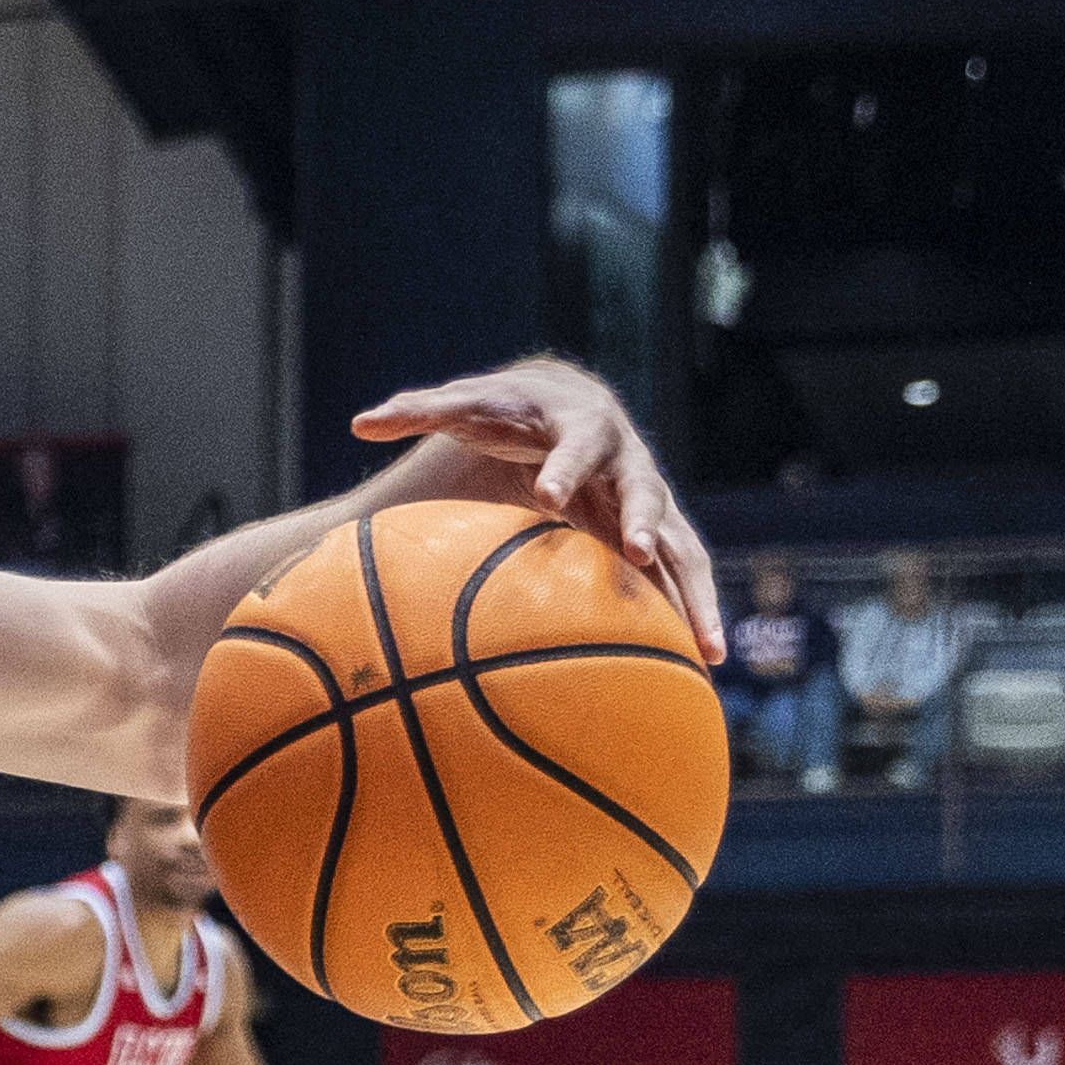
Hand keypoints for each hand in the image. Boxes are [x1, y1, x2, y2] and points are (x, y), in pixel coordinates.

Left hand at [350, 358, 721, 655]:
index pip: (573, 446)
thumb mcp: (469, 405)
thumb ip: (418, 411)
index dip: (564, 469)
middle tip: (640, 552)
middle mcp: (625, 462)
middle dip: (644, 520)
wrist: (568, 401)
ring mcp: (648, 499)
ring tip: (706, 645)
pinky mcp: (658, 531)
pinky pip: (684, 575)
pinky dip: (695, 613)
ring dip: (693, 591)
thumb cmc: (510, 409)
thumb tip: (357, 422)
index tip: (548, 495)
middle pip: (643, 490)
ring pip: (682, 544)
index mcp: (579, 428)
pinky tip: (705, 664)